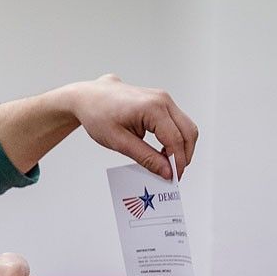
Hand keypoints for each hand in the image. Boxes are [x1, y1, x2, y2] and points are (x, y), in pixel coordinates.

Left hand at [73, 73, 198, 179]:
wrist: (88, 97)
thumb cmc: (98, 115)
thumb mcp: (119, 141)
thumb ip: (145, 157)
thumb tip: (166, 171)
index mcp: (152, 108)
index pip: (175, 139)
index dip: (177, 162)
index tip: (173, 178)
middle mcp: (162, 100)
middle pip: (188, 132)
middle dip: (184, 156)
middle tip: (173, 174)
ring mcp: (163, 99)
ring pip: (186, 127)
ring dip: (181, 147)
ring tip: (166, 164)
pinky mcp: (161, 102)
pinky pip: (177, 122)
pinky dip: (175, 138)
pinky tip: (162, 152)